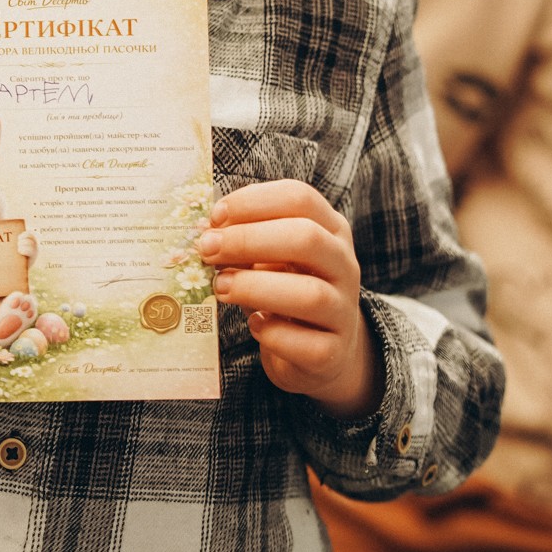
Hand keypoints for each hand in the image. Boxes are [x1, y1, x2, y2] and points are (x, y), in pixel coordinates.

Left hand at [197, 179, 380, 418]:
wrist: (321, 349)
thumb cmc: (285, 288)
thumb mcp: (272, 255)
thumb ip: (247, 239)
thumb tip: (208, 235)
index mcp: (330, 229)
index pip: (299, 198)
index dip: (253, 202)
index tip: (215, 217)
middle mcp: (344, 265)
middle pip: (306, 238)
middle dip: (248, 240)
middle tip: (207, 249)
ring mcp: (344, 311)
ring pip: (310, 294)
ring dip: (254, 288)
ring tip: (220, 288)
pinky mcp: (334, 353)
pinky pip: (306, 344)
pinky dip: (272, 335)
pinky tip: (254, 325)